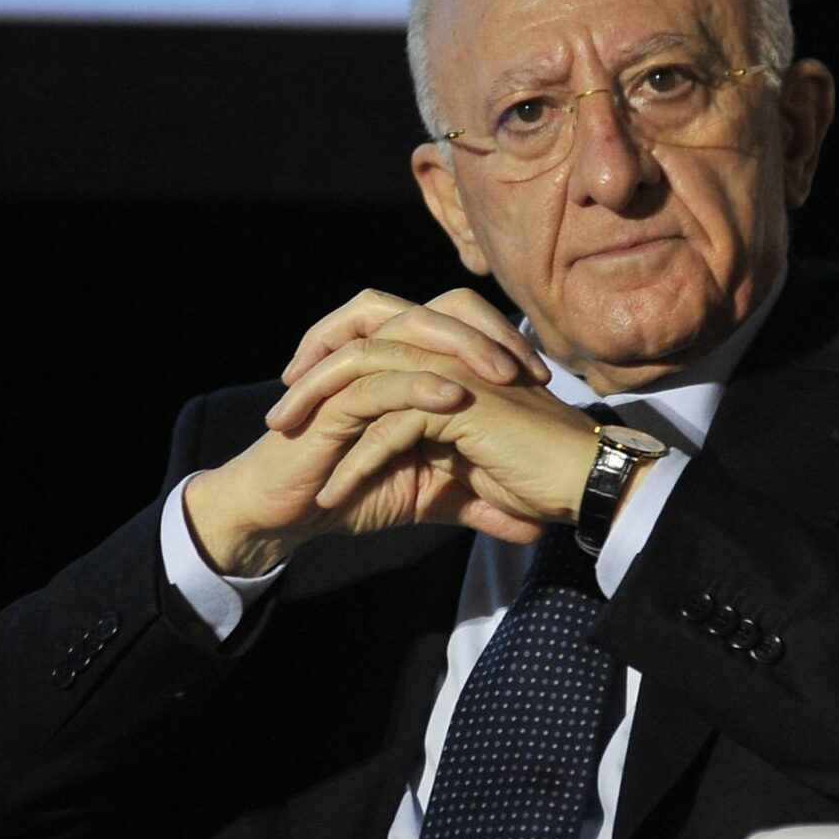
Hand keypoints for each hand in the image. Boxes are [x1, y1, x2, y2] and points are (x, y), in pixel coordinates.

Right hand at [184, 288, 575, 574]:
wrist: (290, 515)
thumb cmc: (353, 492)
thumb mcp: (432, 497)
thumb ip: (480, 503)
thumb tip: (535, 527)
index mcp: (406, 365)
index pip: (462, 324)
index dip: (505, 340)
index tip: (548, 381)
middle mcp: (381, 357)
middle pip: (439, 311)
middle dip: (490, 332)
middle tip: (533, 370)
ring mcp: (353, 373)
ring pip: (406, 331)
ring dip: (459, 347)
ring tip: (503, 374)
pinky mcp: (328, 401)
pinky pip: (375, 380)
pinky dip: (415, 384)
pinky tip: (451, 398)